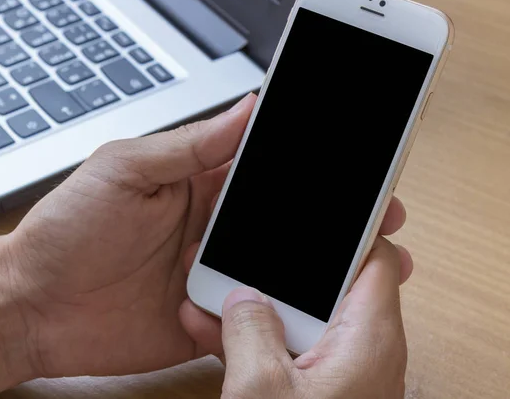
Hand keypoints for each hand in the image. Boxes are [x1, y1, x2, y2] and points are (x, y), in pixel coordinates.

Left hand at [4, 93, 257, 378]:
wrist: (32, 306)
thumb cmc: (65, 231)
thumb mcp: (124, 170)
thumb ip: (189, 144)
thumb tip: (245, 108)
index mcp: (194, 185)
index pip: (253, 166)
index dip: (277, 165)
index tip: (300, 163)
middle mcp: (208, 230)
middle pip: (267, 223)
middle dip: (280, 227)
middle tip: (255, 233)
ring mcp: (208, 276)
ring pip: (265, 273)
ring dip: (263, 274)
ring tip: (231, 273)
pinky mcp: (205, 321)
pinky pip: (244, 321)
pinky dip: (243, 318)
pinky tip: (207, 308)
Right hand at [183, 233, 411, 397]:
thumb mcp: (261, 389)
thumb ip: (249, 329)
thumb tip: (241, 297)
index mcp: (367, 336)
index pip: (374, 258)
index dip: (349, 227)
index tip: (320, 206)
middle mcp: (361, 348)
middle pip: (326, 283)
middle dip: (279, 267)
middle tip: (246, 244)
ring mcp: (336, 368)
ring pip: (298, 315)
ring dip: (256, 303)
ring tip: (213, 285)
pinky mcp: (315, 385)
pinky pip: (286, 345)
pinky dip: (255, 336)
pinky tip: (212, 325)